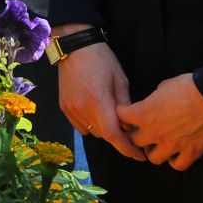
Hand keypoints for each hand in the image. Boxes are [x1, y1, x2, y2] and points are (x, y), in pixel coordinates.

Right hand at [56, 37, 145, 160]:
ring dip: (104, 131)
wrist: (74, 47)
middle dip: (118, 138)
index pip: (113, 135)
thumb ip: (125, 106)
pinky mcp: (63, 107)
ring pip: (92, 131)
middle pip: (104, 135)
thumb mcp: (120, 80)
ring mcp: (70, 109)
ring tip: (113, 120)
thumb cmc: (102, 60)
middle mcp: (82, 109)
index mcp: (99, 102)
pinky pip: (80, 126)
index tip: (139, 155)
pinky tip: (97, 115)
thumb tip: (130, 126)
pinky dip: (91, 125)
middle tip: (131, 134)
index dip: (127, 148)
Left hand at [115, 73, 202, 170]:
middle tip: (140, 132)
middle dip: (134, 136)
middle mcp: (154, 132)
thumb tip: (151, 104)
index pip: (120, 117)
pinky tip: (177, 154)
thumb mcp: (162, 87)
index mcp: (144, 114)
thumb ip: (152, 100)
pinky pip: (177, 165)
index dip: (121, 115)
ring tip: (158, 145)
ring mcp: (172, 145)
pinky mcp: (190, 152)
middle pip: (133, 141)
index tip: (125, 114)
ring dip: (154, 151)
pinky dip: (175, 161)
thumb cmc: (188, 86)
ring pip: (153, 158)